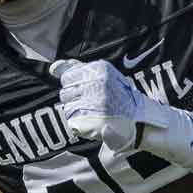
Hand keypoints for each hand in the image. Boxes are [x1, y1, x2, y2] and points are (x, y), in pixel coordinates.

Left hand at [49, 59, 166, 151]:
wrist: (139, 122)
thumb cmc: (120, 97)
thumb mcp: (104, 76)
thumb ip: (78, 68)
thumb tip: (53, 67)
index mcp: (99, 70)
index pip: (67, 76)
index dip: (73, 85)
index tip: (86, 90)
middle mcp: (95, 84)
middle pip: (65, 92)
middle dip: (74, 99)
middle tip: (92, 104)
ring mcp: (93, 103)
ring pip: (67, 108)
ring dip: (77, 112)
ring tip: (94, 114)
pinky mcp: (90, 121)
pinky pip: (72, 121)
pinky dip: (79, 125)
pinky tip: (93, 123)